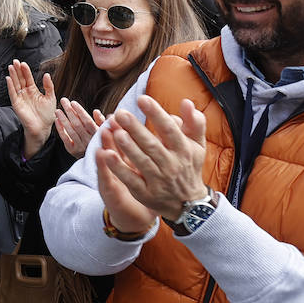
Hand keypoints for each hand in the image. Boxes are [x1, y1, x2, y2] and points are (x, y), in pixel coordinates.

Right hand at [5, 60, 55, 157]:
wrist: (43, 128)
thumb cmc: (47, 114)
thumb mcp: (50, 97)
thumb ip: (48, 86)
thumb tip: (46, 74)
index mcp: (33, 90)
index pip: (28, 78)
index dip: (25, 70)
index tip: (23, 63)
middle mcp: (25, 93)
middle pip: (20, 79)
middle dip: (17, 70)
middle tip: (15, 61)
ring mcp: (20, 98)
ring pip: (15, 84)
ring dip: (12, 76)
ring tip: (11, 66)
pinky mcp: (16, 104)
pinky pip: (12, 93)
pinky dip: (10, 86)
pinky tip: (8, 78)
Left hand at [54, 98, 102, 157]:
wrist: (96, 158)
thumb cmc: (99, 140)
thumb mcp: (104, 130)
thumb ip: (101, 121)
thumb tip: (96, 111)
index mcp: (97, 134)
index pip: (87, 121)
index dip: (80, 111)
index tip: (73, 103)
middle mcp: (89, 141)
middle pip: (77, 124)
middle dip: (69, 111)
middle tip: (63, 101)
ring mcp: (80, 147)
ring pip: (70, 130)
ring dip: (63, 119)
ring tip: (58, 110)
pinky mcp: (72, 150)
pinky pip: (65, 138)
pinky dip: (60, 129)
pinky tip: (57, 120)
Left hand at [100, 96, 207, 222]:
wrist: (188, 203)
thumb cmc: (189, 166)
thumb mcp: (197, 145)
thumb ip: (195, 123)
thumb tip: (186, 102)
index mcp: (183, 150)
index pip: (169, 129)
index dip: (156, 114)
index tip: (142, 99)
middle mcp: (171, 165)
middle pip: (152, 145)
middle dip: (136, 128)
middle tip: (120, 113)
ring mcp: (158, 180)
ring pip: (141, 162)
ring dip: (127, 147)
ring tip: (114, 131)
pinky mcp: (145, 193)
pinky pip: (131, 179)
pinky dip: (119, 168)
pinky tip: (106, 154)